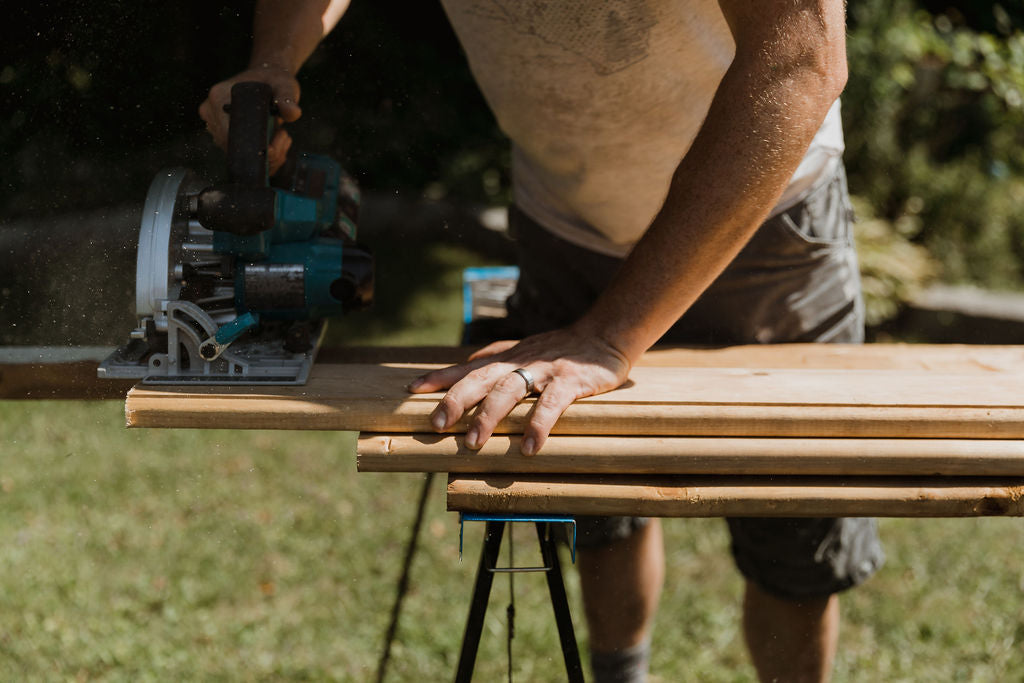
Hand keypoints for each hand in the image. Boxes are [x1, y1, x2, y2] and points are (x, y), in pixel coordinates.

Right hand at [198, 65, 301, 174]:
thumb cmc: (274, 81)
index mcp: (218, 96)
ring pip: (238, 156)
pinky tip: (277, 142)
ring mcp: (215, 126)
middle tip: (284, 138)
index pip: (227, 134)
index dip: (252, 147)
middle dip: (263, 153)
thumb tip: (292, 113)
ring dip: (266, 156)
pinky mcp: (223, 136)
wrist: (268, 81)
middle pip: (232, 149)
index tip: (275, 145)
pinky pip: (242, 157)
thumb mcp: (285, 86)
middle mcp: (211, 112)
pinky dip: (264, 157)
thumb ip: (288, 99)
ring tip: (282, 136)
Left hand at [407, 328, 630, 454]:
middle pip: (482, 377)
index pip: (467, 366)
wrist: (605, 335)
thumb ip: (496, 358)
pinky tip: (530, 447)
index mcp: (507, 357)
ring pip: (510, 390)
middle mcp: (520, 361)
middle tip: (437, 423)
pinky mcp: (571, 381)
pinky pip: (552, 404)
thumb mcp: (524, 350)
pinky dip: (539, 424)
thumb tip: (465, 366)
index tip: (412, 390)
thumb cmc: (561, 349)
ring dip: (490, 415)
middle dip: (456, 399)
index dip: (440, 377)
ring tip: (474, 442)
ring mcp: (544, 370)